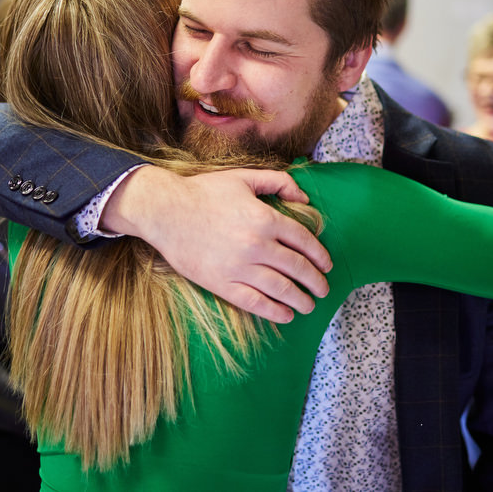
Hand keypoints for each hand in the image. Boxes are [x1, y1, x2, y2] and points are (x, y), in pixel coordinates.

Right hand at [101, 165, 331, 322]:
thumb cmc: (205, 192)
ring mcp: (239, 267)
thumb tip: (305, 197)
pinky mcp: (222, 283)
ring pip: (280, 289)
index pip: (304, 241)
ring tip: (309, 305)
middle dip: (315, 281)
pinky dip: (274, 311)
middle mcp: (257, 245)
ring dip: (300, 299)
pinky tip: (286, 315)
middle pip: (297, 268)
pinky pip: (254, 302)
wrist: (165, 211)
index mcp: (265, 218)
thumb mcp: (244, 177)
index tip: (327, 266)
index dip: (320, 255)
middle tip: (323, 289)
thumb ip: (279, 182)